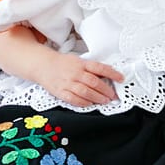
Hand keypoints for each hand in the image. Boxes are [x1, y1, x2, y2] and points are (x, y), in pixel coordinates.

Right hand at [0, 25, 123, 106]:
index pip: (100, 68)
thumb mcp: (78, 61)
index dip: (112, 73)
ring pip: (85, 92)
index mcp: (81, 64)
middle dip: (106, 90)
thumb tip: (108, 76)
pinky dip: (84, 103)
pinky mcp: (61, 92)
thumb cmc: (63, 64)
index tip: (121, 79)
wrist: (42, 65)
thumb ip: (91, 68)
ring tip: (106, 101)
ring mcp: (67, 83)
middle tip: (113, 95)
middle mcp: (75, 73)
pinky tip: (91, 104)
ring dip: (98, 98)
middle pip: (94, 82)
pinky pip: (74, 99)